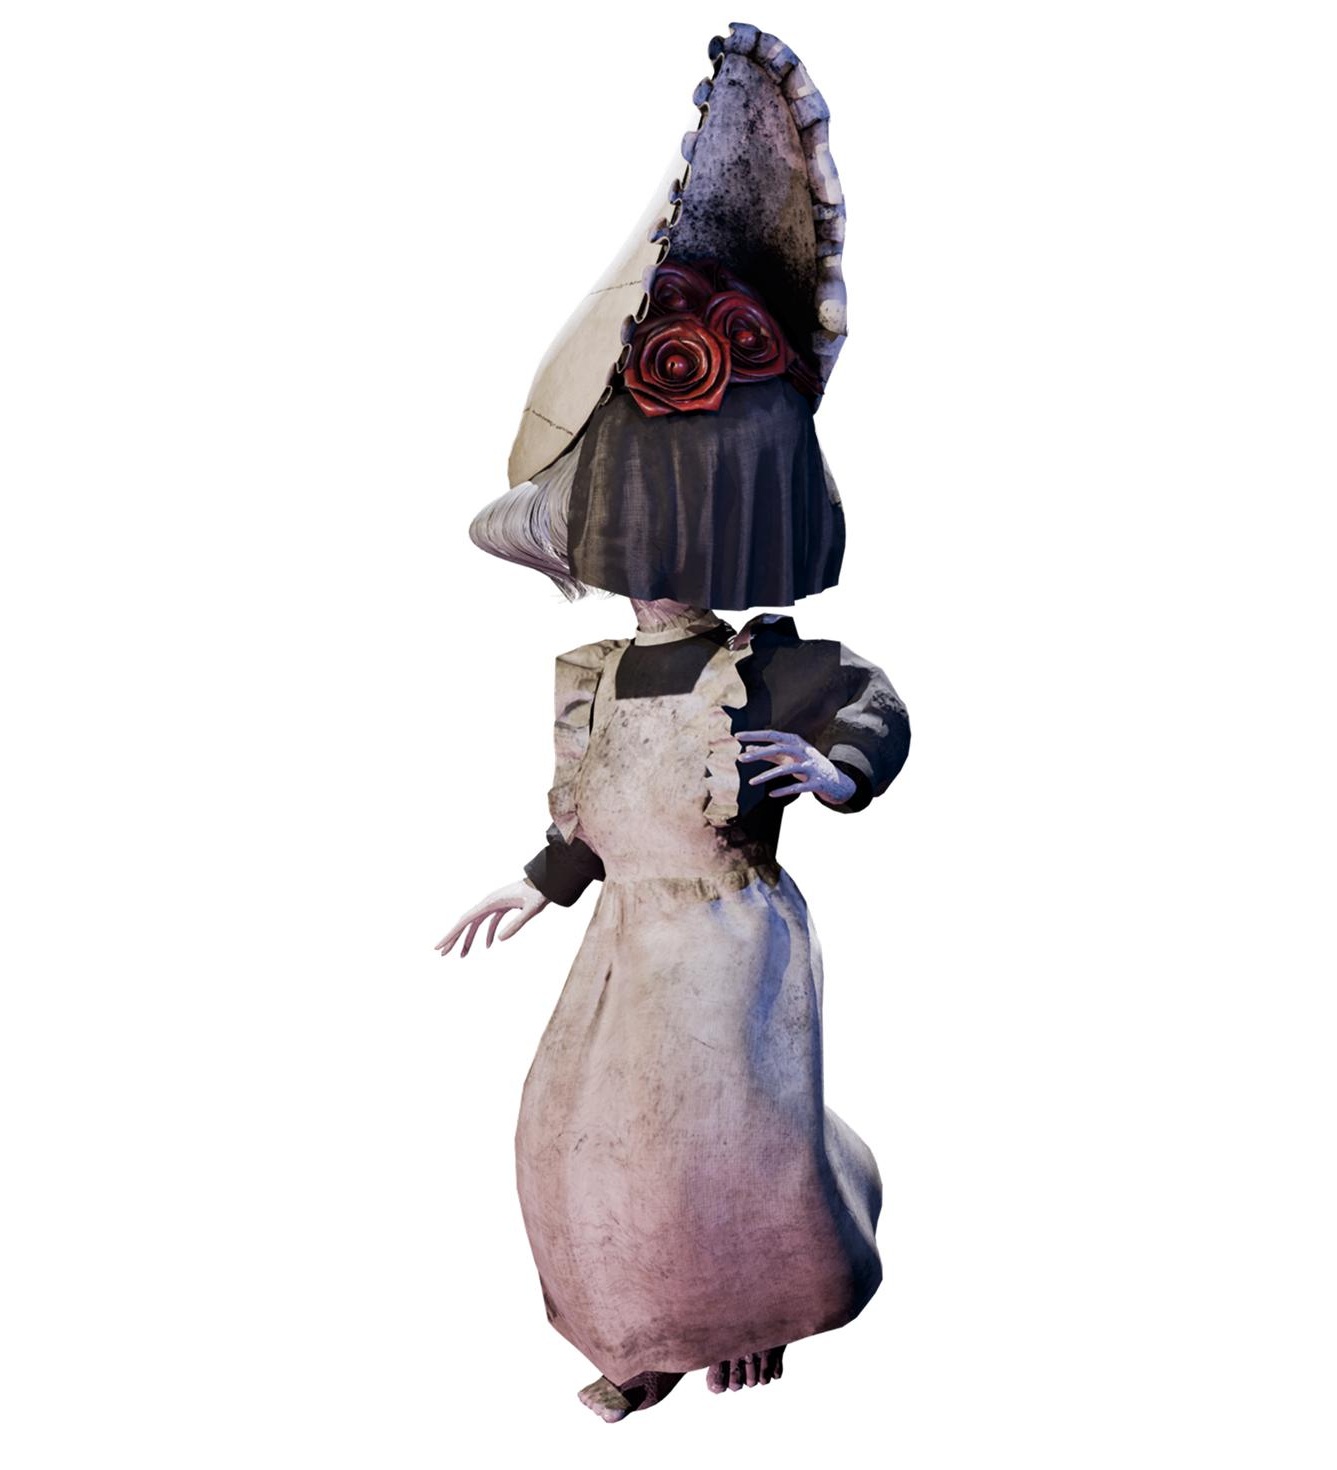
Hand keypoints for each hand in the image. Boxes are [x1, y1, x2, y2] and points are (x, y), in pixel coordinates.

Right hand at [434, 878, 549, 957]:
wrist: (547, 881)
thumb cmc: (539, 893)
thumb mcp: (530, 910)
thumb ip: (515, 925)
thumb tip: (498, 940)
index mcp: (490, 903)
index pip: (465, 920)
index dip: (451, 934)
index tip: (439, 946)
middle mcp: (488, 902)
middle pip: (466, 922)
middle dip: (454, 938)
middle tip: (442, 953)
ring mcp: (495, 904)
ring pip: (476, 923)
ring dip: (469, 939)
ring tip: (462, 956)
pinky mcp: (503, 906)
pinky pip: (490, 922)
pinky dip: (487, 934)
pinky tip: (488, 946)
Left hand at [736, 728, 856, 804]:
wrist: (837, 781)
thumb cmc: (808, 766)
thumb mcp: (790, 757)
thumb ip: (770, 754)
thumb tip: (747, 750)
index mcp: (796, 742)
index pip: (772, 735)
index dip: (755, 735)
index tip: (737, 736)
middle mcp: (803, 751)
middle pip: (778, 748)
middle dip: (759, 753)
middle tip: (741, 759)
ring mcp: (811, 766)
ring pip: (787, 769)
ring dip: (768, 775)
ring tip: (751, 782)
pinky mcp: (816, 782)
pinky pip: (799, 787)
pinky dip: (784, 791)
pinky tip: (771, 794)